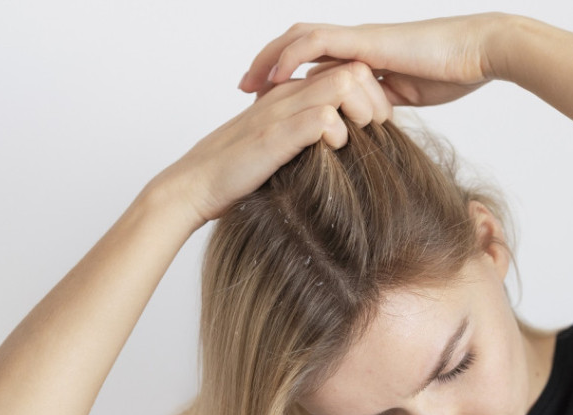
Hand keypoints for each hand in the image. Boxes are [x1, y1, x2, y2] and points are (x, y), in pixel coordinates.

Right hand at [147, 61, 391, 225]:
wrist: (194, 186)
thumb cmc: (237, 173)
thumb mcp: (281, 147)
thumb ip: (306, 138)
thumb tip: (344, 149)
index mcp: (291, 95)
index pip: (347, 71)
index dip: (371, 94)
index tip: (377, 124)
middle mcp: (287, 96)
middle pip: (352, 70)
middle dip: (375, 99)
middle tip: (378, 129)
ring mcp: (280, 112)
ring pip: (340, 85)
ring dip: (361, 110)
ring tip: (360, 136)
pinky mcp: (274, 136)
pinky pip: (320, 117)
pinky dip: (336, 131)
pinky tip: (335, 148)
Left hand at [238, 14, 513, 106]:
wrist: (477, 52)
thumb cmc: (455, 73)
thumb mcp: (408, 100)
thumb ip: (383, 110)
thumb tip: (368, 132)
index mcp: (364, 60)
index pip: (315, 66)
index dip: (288, 80)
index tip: (265, 101)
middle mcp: (356, 46)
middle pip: (298, 47)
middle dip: (267, 67)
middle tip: (243, 90)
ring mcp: (358, 41)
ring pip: (299, 40)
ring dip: (269, 60)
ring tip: (247, 84)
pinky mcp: (364, 42)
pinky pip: (318, 44)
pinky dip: (292, 58)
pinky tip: (275, 77)